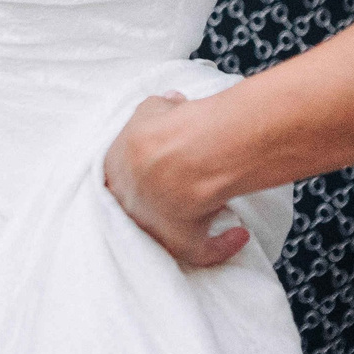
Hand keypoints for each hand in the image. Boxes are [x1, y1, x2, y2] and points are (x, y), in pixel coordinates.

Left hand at [103, 93, 248, 267]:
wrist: (189, 156)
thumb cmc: (170, 129)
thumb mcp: (153, 107)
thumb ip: (157, 109)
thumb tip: (172, 102)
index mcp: (115, 170)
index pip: (122, 173)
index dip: (144, 165)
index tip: (166, 158)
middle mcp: (129, 204)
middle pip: (144, 203)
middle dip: (163, 193)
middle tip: (189, 181)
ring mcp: (154, 227)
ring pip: (171, 229)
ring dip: (192, 219)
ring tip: (216, 204)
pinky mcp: (183, 244)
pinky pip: (203, 252)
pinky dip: (222, 245)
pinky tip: (239, 235)